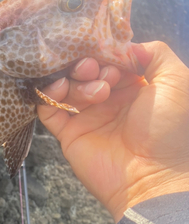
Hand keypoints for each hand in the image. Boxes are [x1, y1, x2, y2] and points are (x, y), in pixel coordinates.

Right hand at [37, 42, 188, 221]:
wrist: (154, 178)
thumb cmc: (170, 130)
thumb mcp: (177, 81)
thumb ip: (155, 53)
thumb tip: (123, 46)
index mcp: (133, 85)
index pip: (108, 57)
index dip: (105, 51)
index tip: (110, 57)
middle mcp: (108, 98)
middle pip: (83, 68)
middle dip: (87, 63)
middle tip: (95, 69)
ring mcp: (86, 116)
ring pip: (66, 83)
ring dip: (75, 78)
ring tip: (96, 89)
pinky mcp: (68, 133)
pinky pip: (47, 108)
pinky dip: (49, 93)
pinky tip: (60, 88)